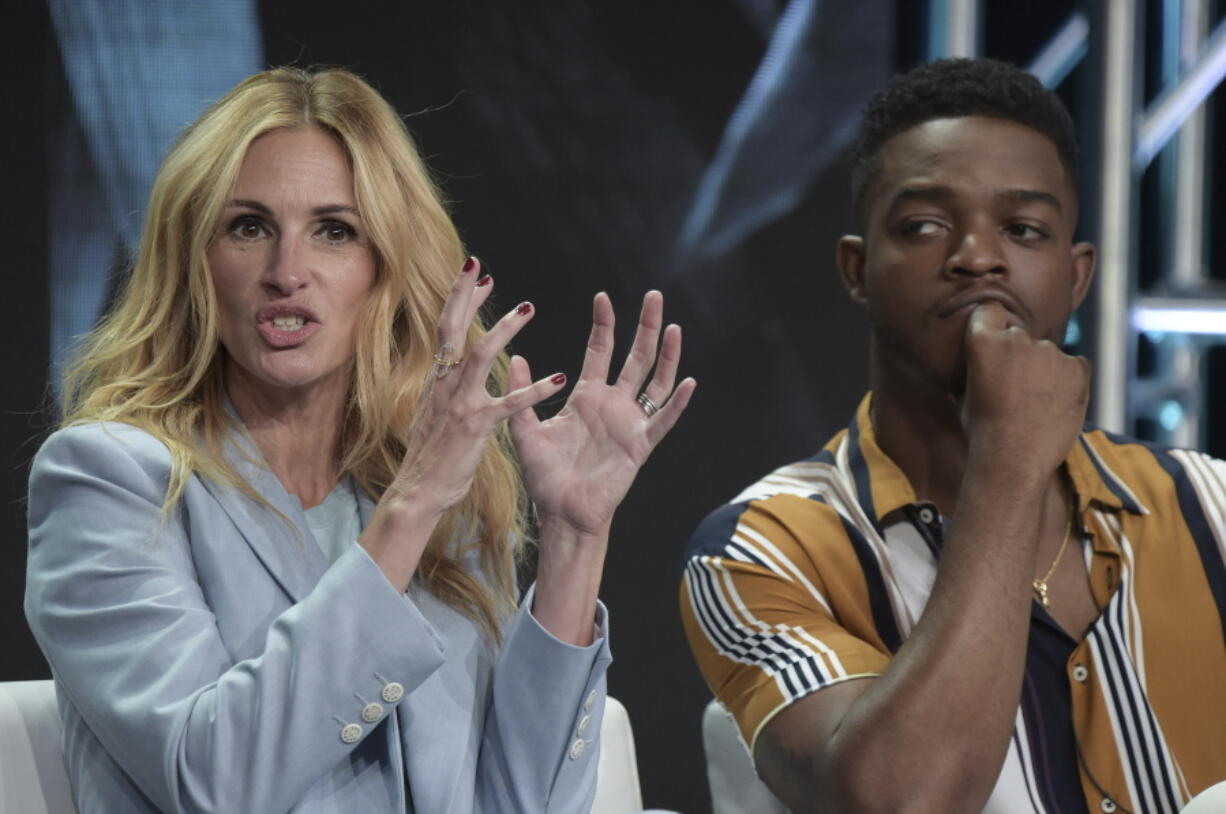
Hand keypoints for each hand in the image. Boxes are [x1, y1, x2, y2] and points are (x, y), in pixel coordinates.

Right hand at [362, 260, 565, 587]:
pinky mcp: (477, 426)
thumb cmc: (430, 457)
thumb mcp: (432, 413)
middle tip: (480, 267)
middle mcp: (444, 385)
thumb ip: (443, 388)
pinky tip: (559, 379)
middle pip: (451, 329)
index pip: (445, 329)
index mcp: (436, 380)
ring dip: (503, 329)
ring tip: (528, 308)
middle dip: (463, 294)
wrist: (418, 491)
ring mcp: (459, 403)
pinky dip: (536, 390)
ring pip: (478, 354)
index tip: (478, 275)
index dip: (459, 299)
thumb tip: (449, 367)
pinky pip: (510, 404)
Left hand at [508, 290, 695, 539]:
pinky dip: (676, 403)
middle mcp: (613, 404)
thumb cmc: (546, 476)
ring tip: (672, 327)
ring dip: (666, 355)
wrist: (562, 512)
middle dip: (645, 326)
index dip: (604, 325)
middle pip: (636, 357)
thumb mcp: (526, 430)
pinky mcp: (640, 446)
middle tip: (654, 295)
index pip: (600, 351)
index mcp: (587, 397)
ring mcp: (630, 423)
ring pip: (655, 381)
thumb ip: (522, 394)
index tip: (603, 297)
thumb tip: (513, 357)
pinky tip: (687, 383)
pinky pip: (663, 421)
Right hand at [960, 301, 1088, 479]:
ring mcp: (1051, 352)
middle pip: (1020, 335)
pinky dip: (1068, 381)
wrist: (1013, 461)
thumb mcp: (965, 393)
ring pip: (1048, 353)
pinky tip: (1055, 405)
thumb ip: (978, 366)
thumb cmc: (983, 431)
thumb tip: (982, 360)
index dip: (992, 325)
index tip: (994, 340)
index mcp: (983, 341)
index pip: (990, 311)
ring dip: (1044, 370)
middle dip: (1019, 354)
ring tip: (1035, 404)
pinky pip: (1075, 366)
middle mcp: (1018, 338)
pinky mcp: (1078, 367)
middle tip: (1015, 387)